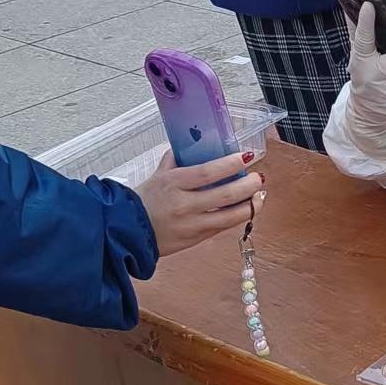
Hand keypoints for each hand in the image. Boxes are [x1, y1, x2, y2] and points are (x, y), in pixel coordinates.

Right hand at [135, 150, 264, 256]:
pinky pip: (221, 228)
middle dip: (248, 186)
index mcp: (173, 183)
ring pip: (229, 217)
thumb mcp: (157, 175)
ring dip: (250, 206)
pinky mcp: (195, 239)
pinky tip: (245, 209)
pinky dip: (236, 218)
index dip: (229, 164)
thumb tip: (190, 145)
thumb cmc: (141, 201)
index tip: (245, 156)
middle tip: (259, 178)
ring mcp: (191, 225)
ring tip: (259, 196)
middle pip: (225, 195)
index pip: (207, 172)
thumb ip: (175, 160)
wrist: (126, 233)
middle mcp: (183, 205)